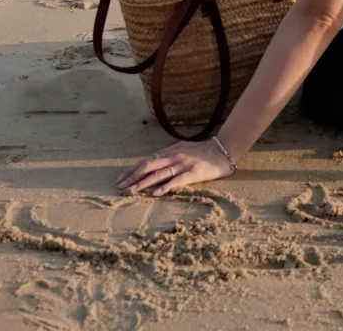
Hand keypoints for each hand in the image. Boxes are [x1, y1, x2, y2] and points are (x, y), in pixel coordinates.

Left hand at [116, 140, 233, 196]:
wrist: (223, 150)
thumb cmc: (202, 151)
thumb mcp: (182, 149)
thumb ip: (168, 155)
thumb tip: (152, 163)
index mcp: (170, 151)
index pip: (146, 160)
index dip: (132, 169)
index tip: (120, 179)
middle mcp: (174, 157)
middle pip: (149, 166)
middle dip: (133, 177)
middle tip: (120, 187)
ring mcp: (183, 164)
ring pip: (160, 174)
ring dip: (144, 182)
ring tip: (132, 190)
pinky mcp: (194, 173)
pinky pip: (177, 180)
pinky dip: (165, 187)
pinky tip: (156, 193)